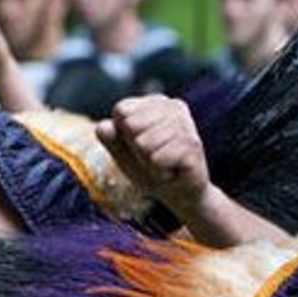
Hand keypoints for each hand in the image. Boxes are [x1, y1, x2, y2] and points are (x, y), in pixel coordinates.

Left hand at [96, 95, 210, 219]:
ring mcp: (186, 124)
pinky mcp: (193, 145)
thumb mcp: (124, 153)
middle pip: (131, 126)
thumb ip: (110, 138)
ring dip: (148, 163)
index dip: (124, 135)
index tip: (140, 145)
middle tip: (153, 157)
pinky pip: (157, 159)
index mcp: (156, 102)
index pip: (122, 111)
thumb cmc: (150, 169)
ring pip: (144, 144)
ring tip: (163, 164)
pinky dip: (159, 171)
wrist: (180, 194)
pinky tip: (172, 170)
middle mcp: (174, 107)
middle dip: (136, 149)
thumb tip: (104, 127)